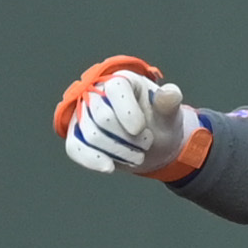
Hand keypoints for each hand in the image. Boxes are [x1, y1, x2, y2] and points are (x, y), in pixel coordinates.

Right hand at [53, 55, 190, 174]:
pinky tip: (109, 167)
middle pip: (103, 116)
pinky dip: (93, 160)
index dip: (127, 111)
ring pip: (92, 136)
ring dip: (119, 152)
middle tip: (146, 143)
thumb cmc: (159, 123)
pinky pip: (75, 147)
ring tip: (137, 155)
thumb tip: (171, 93)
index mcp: (122, 80)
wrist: (152, 145)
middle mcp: (98, 93)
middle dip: (127, 138)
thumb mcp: (169, 113)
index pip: (115, 88)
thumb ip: (169, 103)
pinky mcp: (77, 135)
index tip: (140, 129)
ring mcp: (84, 114)